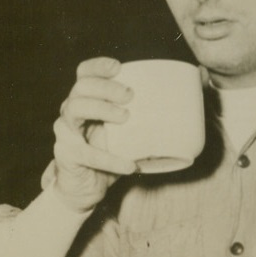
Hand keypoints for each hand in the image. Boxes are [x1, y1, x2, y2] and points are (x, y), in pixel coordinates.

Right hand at [53, 57, 137, 210]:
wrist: (85, 190)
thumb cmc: (110, 156)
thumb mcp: (128, 134)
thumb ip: (147, 118)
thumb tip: (190, 95)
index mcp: (86, 101)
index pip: (84, 73)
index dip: (98, 66)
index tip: (118, 67)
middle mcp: (71, 111)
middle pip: (81, 86)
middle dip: (106, 86)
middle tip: (130, 95)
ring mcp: (65, 131)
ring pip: (75, 108)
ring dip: (102, 108)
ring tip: (126, 117)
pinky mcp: (66, 154)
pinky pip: (87, 153)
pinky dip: (110, 159)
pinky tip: (130, 165)